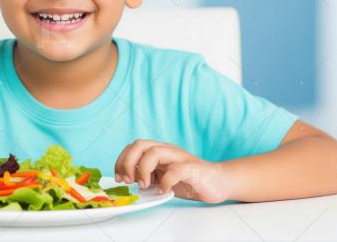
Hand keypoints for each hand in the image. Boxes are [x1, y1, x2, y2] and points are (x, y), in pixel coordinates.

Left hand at [114, 139, 229, 203]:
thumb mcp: (162, 177)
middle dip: (128, 162)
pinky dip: (165, 182)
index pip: (133, 147)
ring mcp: (179, 157)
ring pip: (154, 152)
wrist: (217, 181)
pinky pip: (175, 170)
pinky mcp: (192, 168)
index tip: (118, 177)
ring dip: (143, 169)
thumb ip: (147, 176)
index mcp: (158, 150)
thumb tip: (130, 181)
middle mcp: (167, 150)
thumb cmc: (190, 179)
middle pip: (140, 145)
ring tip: (144, 185)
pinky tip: (164, 191)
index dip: (121, 160)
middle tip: (128, 180)